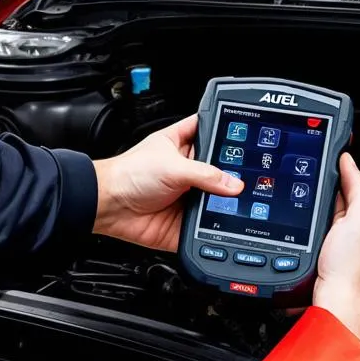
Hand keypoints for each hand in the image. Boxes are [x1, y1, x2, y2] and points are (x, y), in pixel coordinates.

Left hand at [92, 114, 242, 250]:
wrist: (109, 207)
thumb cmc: (128, 175)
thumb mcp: (171, 166)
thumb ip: (205, 174)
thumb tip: (234, 184)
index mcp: (182, 144)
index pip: (211, 132)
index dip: (228, 133)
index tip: (250, 136)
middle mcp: (188, 170)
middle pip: (221, 170)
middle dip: (234, 175)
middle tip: (248, 178)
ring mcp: (188, 196)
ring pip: (218, 200)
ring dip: (226, 204)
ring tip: (237, 203)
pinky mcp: (186, 221)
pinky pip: (208, 227)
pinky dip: (217, 229)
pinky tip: (223, 225)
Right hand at [313, 152, 359, 341]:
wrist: (340, 309)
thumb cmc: (350, 270)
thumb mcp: (356, 217)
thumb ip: (357, 188)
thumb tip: (350, 163)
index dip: (346, 181)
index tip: (331, 170)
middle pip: (354, 210)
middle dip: (336, 209)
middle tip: (324, 217)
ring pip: (344, 231)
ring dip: (330, 229)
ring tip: (324, 241)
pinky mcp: (354, 273)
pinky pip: (338, 250)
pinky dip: (328, 248)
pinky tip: (324, 256)